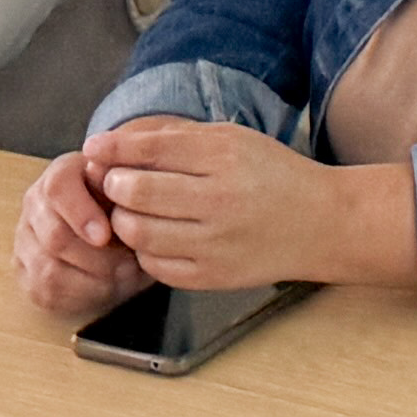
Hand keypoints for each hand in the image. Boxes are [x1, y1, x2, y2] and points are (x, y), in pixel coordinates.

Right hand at [14, 148, 150, 317]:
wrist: (125, 240)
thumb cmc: (130, 210)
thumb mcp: (134, 192)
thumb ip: (123, 179)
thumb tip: (101, 171)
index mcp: (62, 173)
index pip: (58, 188)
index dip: (81, 213)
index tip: (105, 236)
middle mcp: (36, 202)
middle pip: (54, 235)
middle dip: (96, 256)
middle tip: (128, 264)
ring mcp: (26, 239)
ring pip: (48, 268)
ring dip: (91, 278)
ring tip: (121, 276)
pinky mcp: (26, 273)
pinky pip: (46, 291)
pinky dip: (81, 295)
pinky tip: (104, 286)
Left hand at [77, 114, 343, 287]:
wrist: (321, 224)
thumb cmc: (272, 176)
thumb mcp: (234, 140)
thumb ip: (177, 140)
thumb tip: (114, 144)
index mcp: (225, 157)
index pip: (151, 148)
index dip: (114, 148)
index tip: (95, 147)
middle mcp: (219, 200)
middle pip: (137, 192)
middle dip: (114, 184)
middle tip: (116, 183)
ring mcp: (216, 243)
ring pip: (139, 232)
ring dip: (124, 219)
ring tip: (133, 211)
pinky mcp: (213, 277)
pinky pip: (155, 266)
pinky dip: (145, 250)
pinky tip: (158, 237)